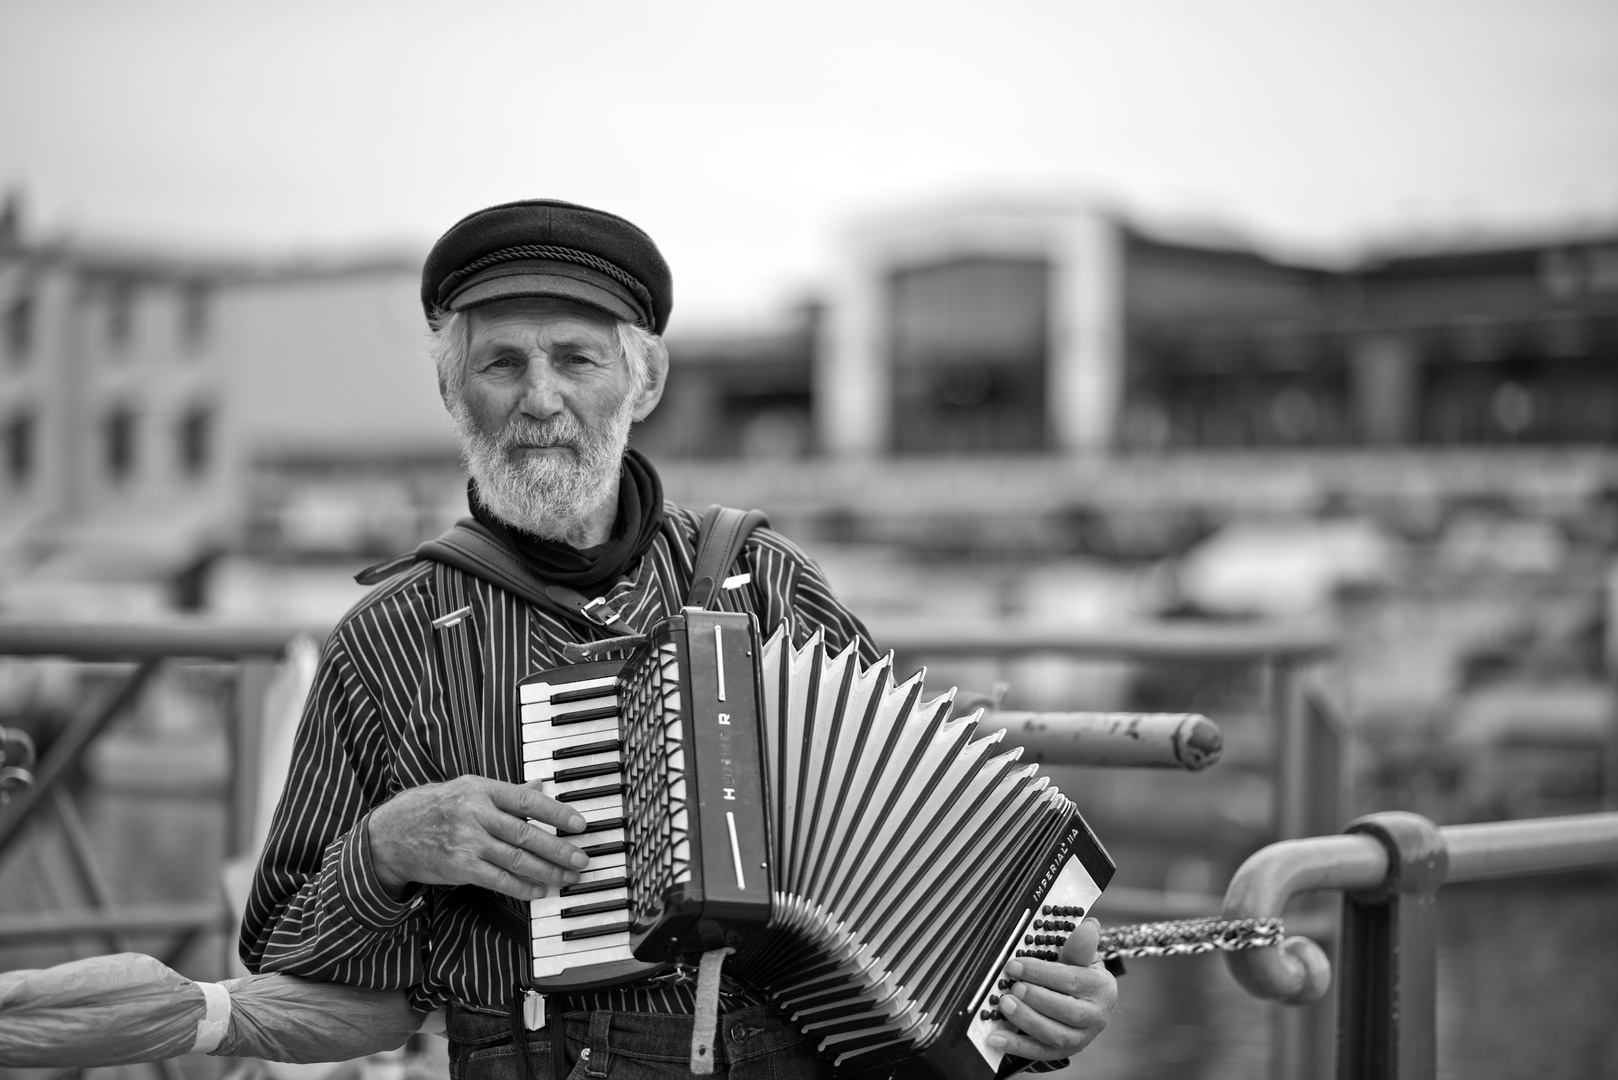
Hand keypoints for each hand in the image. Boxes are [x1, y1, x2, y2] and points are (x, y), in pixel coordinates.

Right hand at [367, 775, 589, 900]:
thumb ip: (506, 792)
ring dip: (547, 871)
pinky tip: (540, 890)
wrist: (392, 833)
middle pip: (525, 833)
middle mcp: (475, 814)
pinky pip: (498, 879)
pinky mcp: (459, 867)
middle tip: (582, 859)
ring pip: (515, 858)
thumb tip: (541, 786)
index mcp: (481, 789)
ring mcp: (467, 842)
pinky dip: (521, 887)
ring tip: (568, 877)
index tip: (580, 824)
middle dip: (558, 848)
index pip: (527, 800)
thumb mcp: (468, 788)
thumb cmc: (434, 807)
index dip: (558, 813)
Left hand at [989, 916, 1117, 1060]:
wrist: (1092, 1002)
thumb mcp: (1083, 957)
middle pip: (1066, 1012)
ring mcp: (1081, 1038)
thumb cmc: (1082, 975)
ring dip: (1027, 1021)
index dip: (1041, 972)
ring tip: (1004, 1005)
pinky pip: (1041, 1052)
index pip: (1071, 980)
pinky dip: (1017, 1047)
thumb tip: (1089, 926)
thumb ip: (1080, 946)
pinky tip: (996, 1038)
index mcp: (1101, 988)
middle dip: (1036, 999)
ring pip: (1055, 1035)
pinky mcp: (1065, 1052)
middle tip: (1012, 987)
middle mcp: (1095, 1016)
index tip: (1015, 965)